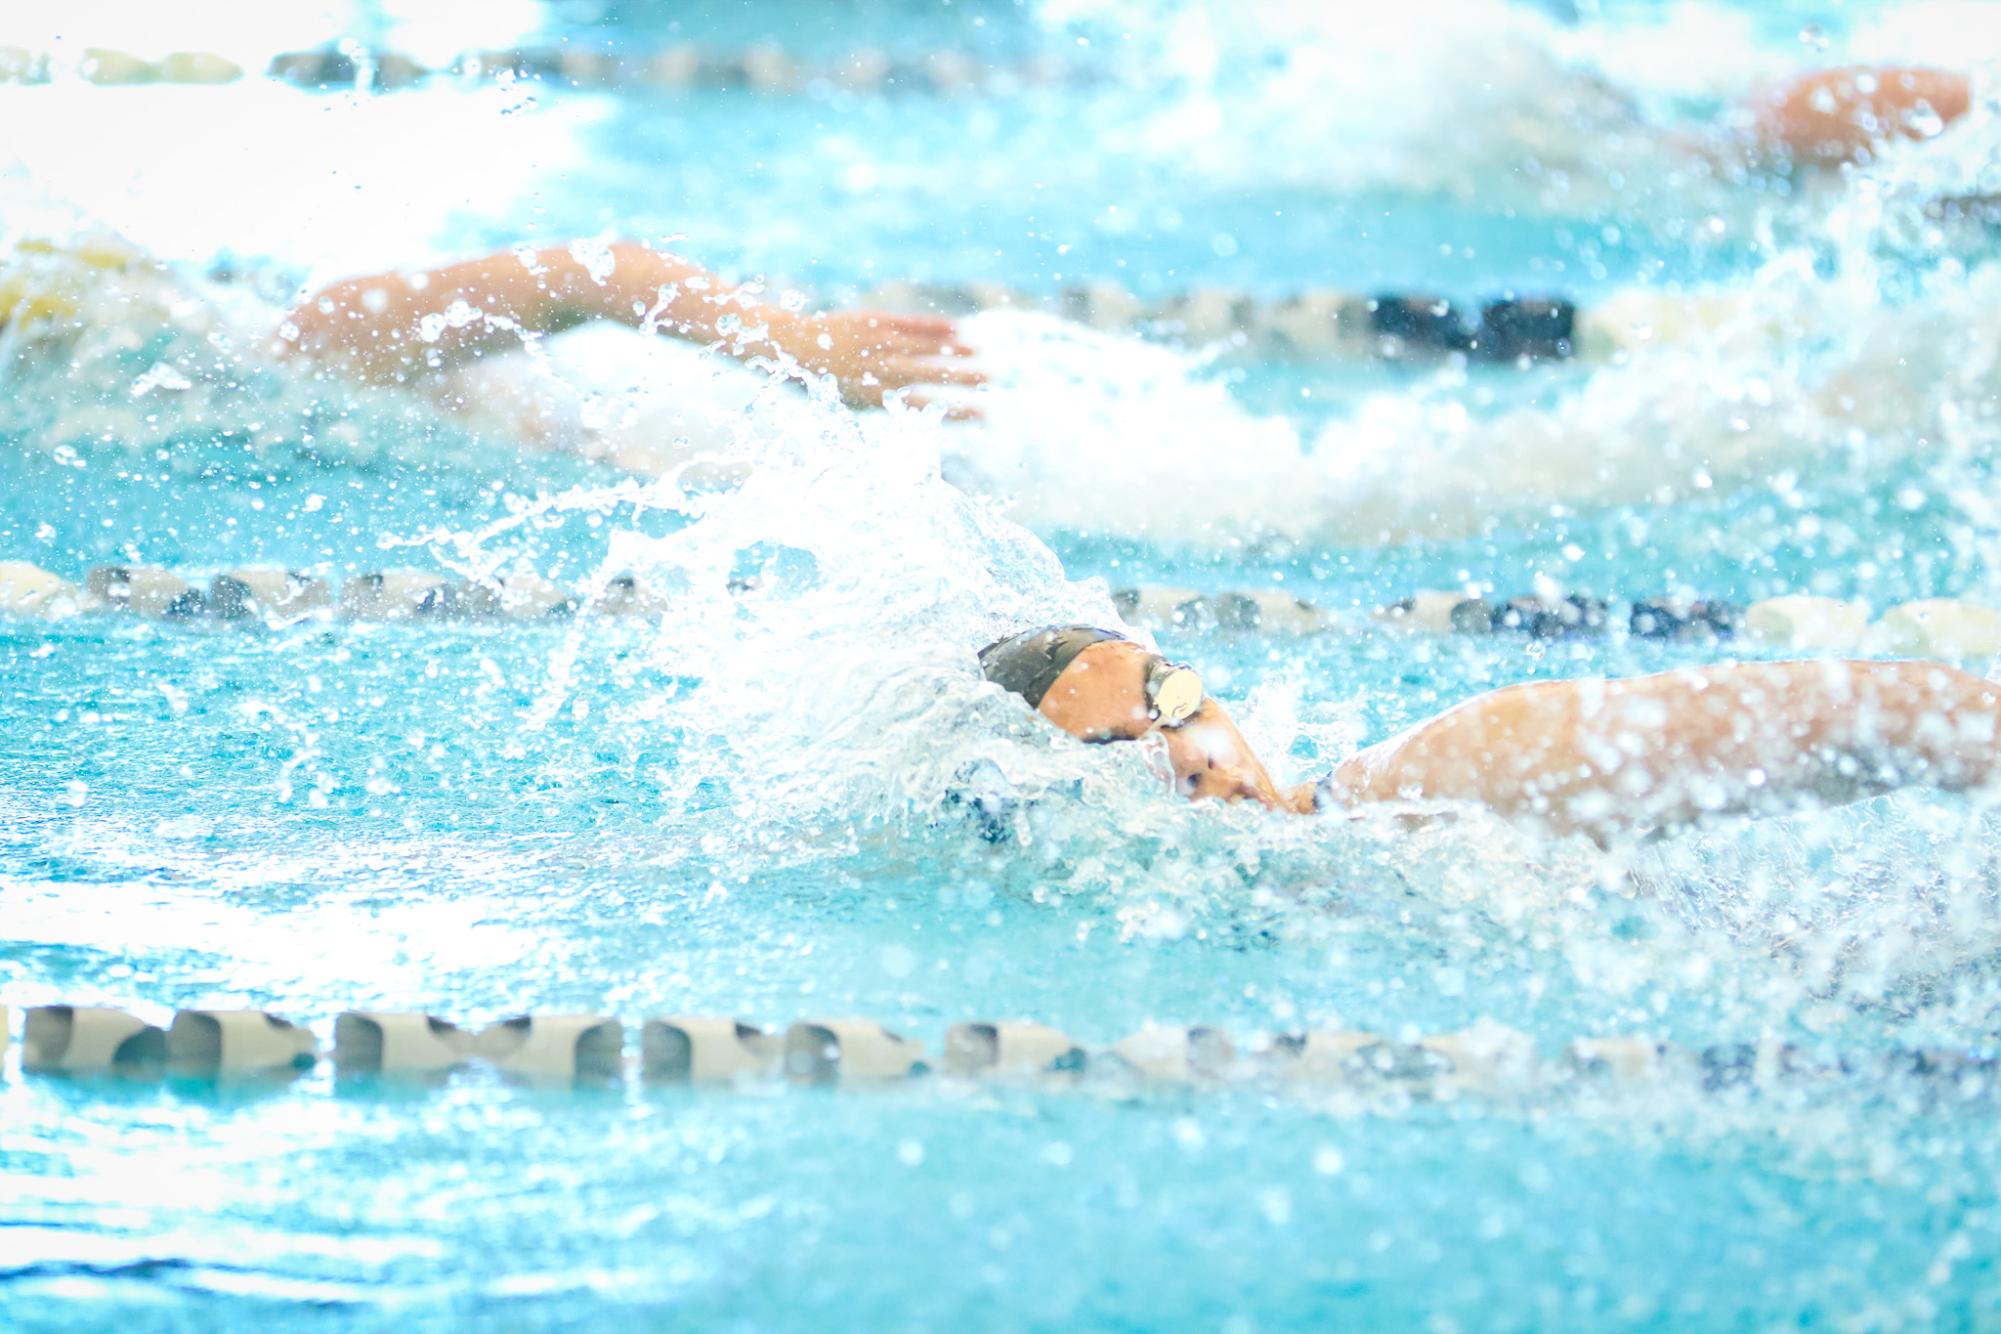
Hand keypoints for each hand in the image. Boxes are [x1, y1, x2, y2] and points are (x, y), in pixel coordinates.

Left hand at [776, 309, 983, 414]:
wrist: (796, 347)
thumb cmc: (830, 382)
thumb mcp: (856, 401)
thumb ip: (891, 403)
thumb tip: (926, 415)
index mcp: (875, 396)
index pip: (925, 405)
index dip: (957, 410)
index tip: (985, 414)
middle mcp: (879, 371)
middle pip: (930, 374)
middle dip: (963, 376)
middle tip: (993, 377)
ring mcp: (877, 344)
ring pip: (923, 348)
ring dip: (955, 350)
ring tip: (982, 353)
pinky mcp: (875, 322)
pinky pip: (911, 325)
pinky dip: (935, 328)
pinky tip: (959, 328)